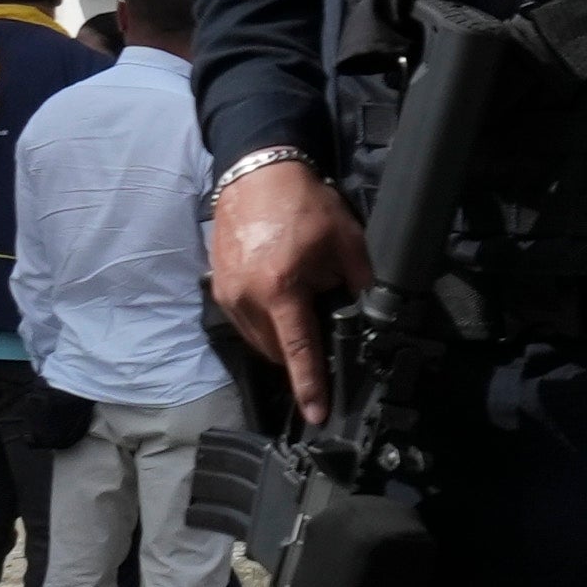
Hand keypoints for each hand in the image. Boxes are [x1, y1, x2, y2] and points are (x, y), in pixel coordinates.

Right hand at [208, 164, 367, 425]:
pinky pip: (245, 322)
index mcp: (280, 289)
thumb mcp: (347, 243)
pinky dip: (265, 322)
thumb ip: (359, 285)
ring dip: (281, 339)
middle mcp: (247, 298)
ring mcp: (227, 294)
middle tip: (323, 336)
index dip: (310, 385)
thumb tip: (368, 316)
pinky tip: (282, 302)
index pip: (298, 351)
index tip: (317, 413)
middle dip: (300, 354)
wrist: (257, 173)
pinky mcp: (218, 287)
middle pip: (276, 351)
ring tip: (302, 309)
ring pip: (258, 340)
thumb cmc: (303, 204)